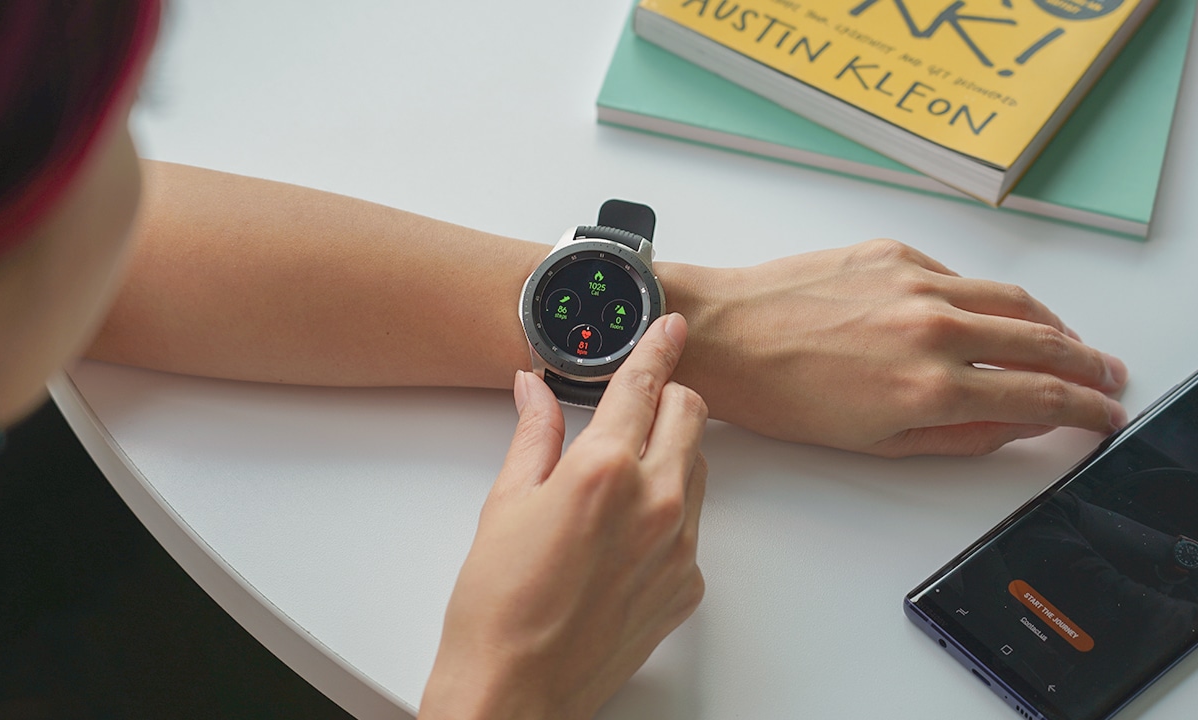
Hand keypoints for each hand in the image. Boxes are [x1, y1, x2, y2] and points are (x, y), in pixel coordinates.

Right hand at [419, 314, 708, 719]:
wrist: (516, 689)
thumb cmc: (499, 605)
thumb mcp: (505, 503)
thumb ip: (534, 436)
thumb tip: (534, 391)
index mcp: (605, 470)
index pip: (643, 385)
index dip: (658, 348)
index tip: (670, 330)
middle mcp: (655, 503)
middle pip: (690, 415)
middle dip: (669, 396)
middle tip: (638, 401)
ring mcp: (679, 547)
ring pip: (699, 467)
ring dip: (671, 451)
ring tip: (620, 474)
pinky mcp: (688, 585)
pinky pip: (694, 525)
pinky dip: (669, 511)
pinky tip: (623, 532)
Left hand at [663, 239, 1127, 456]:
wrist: (717, 333)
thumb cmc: (775, 394)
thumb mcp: (873, 441)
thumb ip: (957, 434)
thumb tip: (1014, 422)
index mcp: (930, 387)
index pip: (1040, 395)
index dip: (1085, 408)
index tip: (1104, 413)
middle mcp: (934, 328)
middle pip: (1044, 339)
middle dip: (1087, 362)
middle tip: (1108, 374)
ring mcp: (915, 282)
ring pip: (1012, 298)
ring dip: (1052, 322)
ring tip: (1068, 341)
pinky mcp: (892, 252)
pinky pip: (961, 275)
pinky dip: (987, 297)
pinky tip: (989, 313)